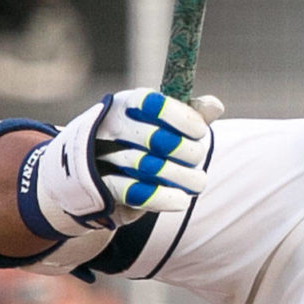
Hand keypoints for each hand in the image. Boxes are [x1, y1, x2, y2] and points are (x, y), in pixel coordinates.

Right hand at [20, 88, 223, 238]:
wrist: (87, 176)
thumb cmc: (136, 143)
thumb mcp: (161, 123)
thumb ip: (189, 115)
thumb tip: (216, 106)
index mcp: (127, 103)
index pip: (156, 103)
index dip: (184, 119)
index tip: (200, 132)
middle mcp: (111, 125)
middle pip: (160, 139)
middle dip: (188, 153)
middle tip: (196, 161)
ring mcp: (101, 156)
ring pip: (150, 167)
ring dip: (181, 178)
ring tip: (196, 184)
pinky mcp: (99, 187)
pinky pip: (133, 191)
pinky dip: (162, 197)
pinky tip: (181, 200)